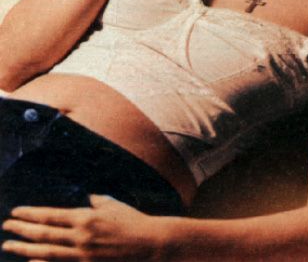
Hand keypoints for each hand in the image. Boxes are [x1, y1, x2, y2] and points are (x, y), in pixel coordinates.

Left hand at [1, 195, 169, 260]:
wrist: (148, 243)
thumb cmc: (132, 220)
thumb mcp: (113, 205)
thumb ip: (96, 201)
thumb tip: (86, 199)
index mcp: (86, 217)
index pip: (51, 215)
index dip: (31, 214)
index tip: (16, 212)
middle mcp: (80, 236)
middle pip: (44, 234)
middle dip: (22, 230)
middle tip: (7, 227)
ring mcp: (82, 255)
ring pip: (46, 252)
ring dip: (25, 248)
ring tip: (9, 245)